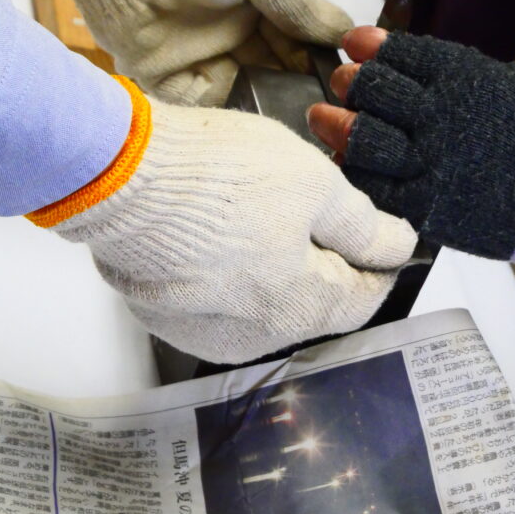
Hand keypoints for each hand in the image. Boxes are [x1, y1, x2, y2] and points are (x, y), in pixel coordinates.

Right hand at [46, 93, 415, 362]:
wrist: (116, 175)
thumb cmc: (217, 176)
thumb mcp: (312, 183)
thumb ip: (362, 224)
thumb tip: (398, 246)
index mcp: (301, 311)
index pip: (365, 297)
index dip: (377, 259)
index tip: (376, 230)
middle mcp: (255, 338)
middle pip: (312, 300)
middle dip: (320, 255)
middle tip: (308, 203)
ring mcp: (204, 332)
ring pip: (263, 299)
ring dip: (272, 263)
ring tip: (256, 209)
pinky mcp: (164, 316)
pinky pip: (216, 298)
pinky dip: (226, 270)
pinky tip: (216, 230)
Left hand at [57, 0, 352, 105]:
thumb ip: (301, 5)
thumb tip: (349, 33)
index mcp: (256, 0)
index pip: (295, 42)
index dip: (315, 64)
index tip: (340, 90)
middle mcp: (229, 30)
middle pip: (269, 72)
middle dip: (290, 92)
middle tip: (316, 116)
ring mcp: (195, 53)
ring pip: (237, 92)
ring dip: (258, 105)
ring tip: (284, 122)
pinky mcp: (160, 73)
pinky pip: (194, 102)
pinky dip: (215, 108)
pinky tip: (240, 115)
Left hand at [308, 26, 514, 259]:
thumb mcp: (505, 83)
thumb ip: (455, 75)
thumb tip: (406, 61)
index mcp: (461, 77)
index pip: (399, 53)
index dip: (370, 45)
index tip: (356, 42)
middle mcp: (439, 116)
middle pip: (373, 91)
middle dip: (351, 82)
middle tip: (342, 81)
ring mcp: (430, 163)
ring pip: (363, 140)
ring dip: (337, 125)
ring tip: (322, 118)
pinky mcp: (426, 206)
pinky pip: (374, 188)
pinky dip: (354, 172)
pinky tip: (344, 161)